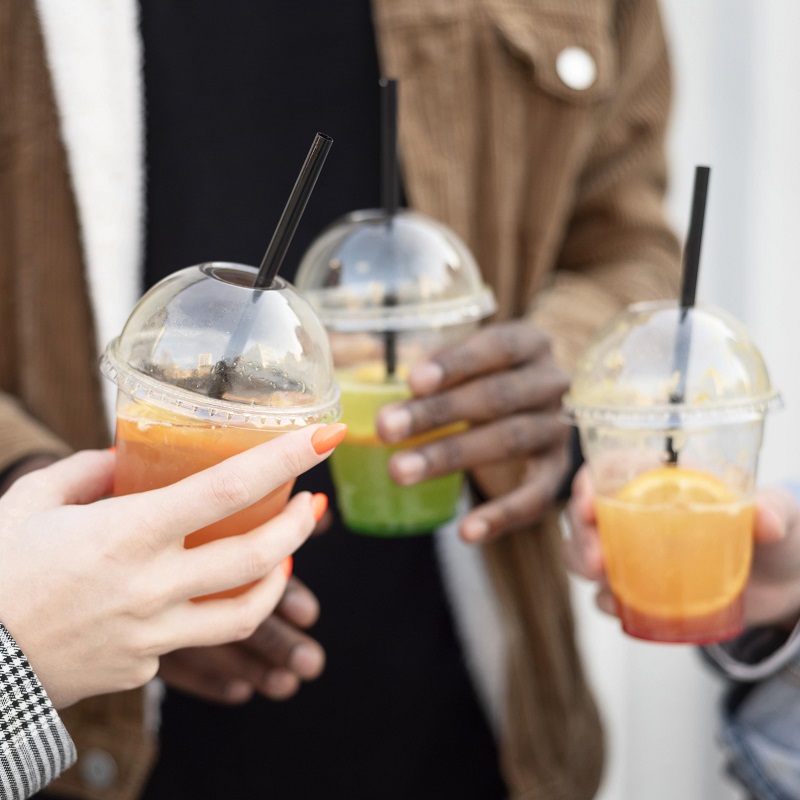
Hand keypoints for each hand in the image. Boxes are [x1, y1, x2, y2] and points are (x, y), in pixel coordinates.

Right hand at [0, 423, 342, 707]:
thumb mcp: (33, 503)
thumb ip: (86, 471)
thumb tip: (128, 457)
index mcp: (126, 533)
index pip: (227, 489)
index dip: (283, 460)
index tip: (323, 438)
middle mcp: (150, 586)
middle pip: (256, 557)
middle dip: (300, 526)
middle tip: (314, 504)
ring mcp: (152, 633)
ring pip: (245, 612)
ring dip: (278, 578)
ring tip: (288, 553)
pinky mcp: (146, 664)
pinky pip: (199, 636)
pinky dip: (218, 610)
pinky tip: (215, 591)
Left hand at [376, 320, 571, 542]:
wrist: (535, 410)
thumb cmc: (485, 376)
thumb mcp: (466, 363)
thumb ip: (433, 372)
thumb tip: (378, 388)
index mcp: (529, 343)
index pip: (495, 348)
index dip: (455, 364)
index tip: (412, 381)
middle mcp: (551, 381)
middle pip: (496, 397)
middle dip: (437, 414)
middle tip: (386, 428)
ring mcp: (557, 427)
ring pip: (508, 441)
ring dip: (450, 457)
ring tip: (399, 471)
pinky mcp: (557, 470)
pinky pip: (535, 496)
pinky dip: (502, 515)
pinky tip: (467, 531)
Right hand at [562, 467, 799, 628]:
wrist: (784, 585)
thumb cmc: (774, 535)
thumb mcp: (780, 513)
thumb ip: (774, 510)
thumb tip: (765, 520)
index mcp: (662, 481)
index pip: (611, 468)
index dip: (589, 481)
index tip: (586, 503)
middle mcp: (637, 512)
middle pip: (586, 513)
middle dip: (580, 534)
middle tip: (596, 560)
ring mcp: (634, 551)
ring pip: (583, 550)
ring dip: (580, 563)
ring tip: (600, 581)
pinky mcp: (639, 587)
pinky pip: (606, 592)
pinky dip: (604, 599)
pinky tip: (617, 607)